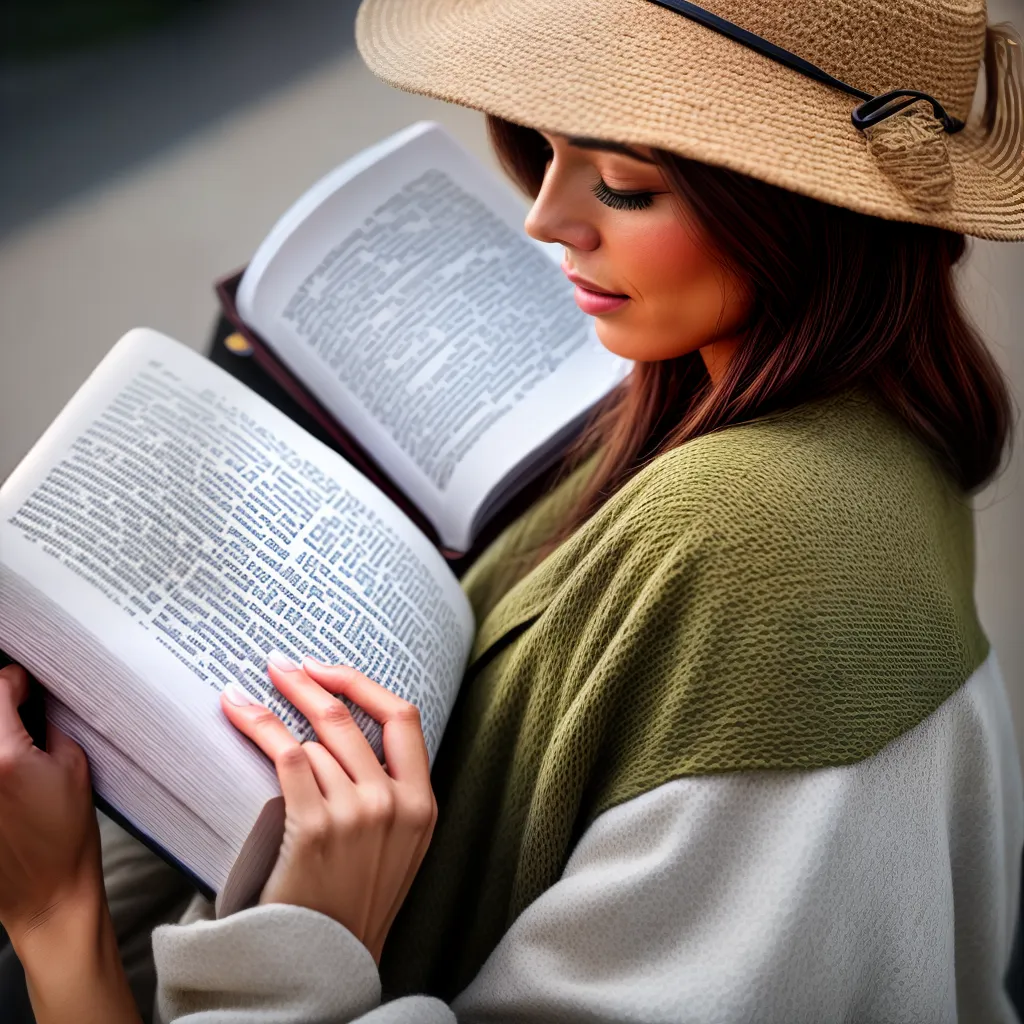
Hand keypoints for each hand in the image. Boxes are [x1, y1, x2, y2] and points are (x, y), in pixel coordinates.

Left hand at [0, 663, 139, 1022]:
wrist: (47, 893)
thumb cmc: (66, 835)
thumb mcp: (74, 765)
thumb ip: (50, 724)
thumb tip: (36, 698)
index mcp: (4, 755)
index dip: (17, 681)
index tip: (30, 686)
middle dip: (4, 707)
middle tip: (25, 713)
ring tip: (20, 746)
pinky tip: (11, 776)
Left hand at [221, 657, 436, 962]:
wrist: (327, 964)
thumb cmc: (354, 901)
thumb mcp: (399, 846)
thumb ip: (392, 791)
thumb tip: (347, 729)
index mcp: (422, 803)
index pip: (403, 717)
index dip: (363, 684)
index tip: (329, 670)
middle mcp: (395, 803)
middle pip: (348, 718)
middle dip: (308, 681)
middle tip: (280, 664)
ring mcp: (358, 815)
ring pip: (312, 739)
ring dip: (274, 711)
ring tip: (245, 695)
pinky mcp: (316, 828)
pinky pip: (288, 758)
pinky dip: (259, 727)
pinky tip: (238, 712)